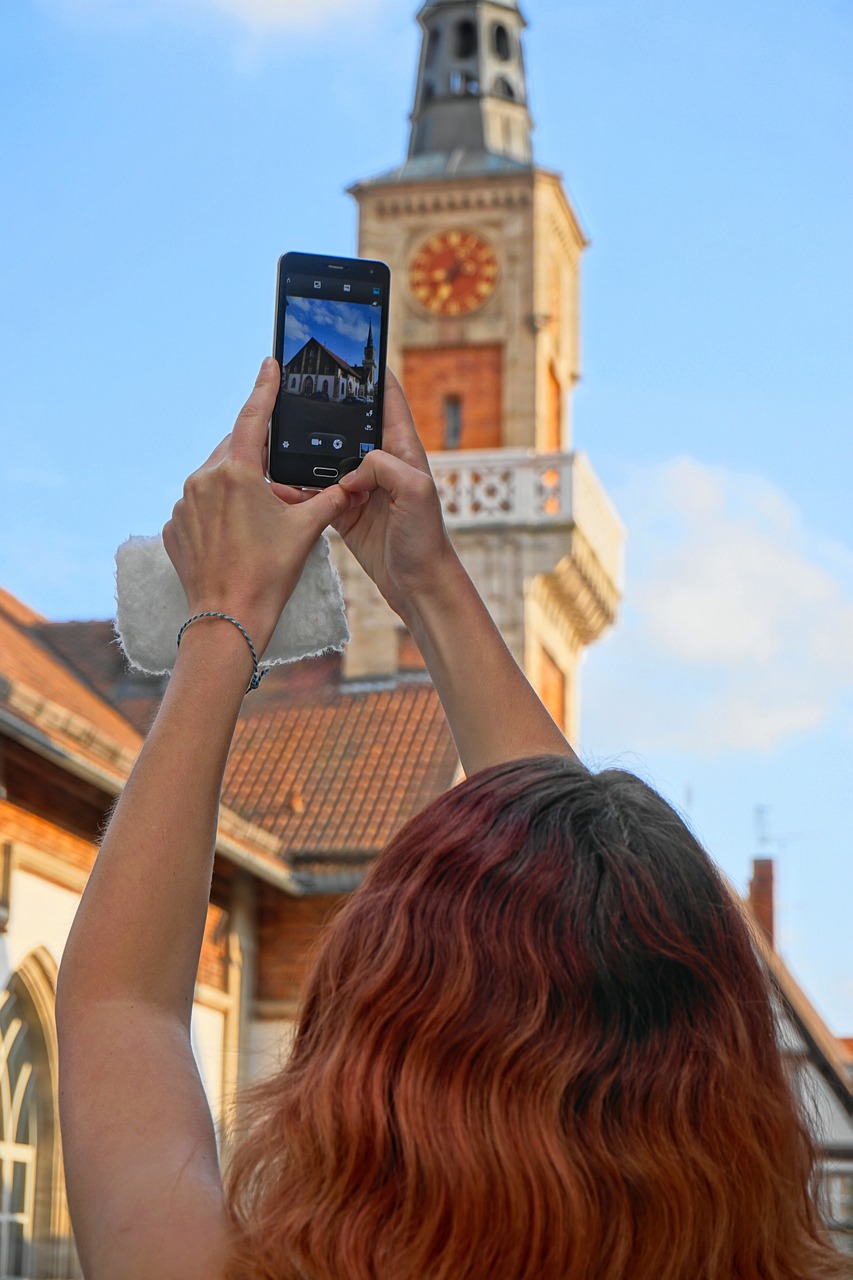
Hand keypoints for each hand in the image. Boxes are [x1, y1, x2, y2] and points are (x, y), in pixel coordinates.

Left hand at [162, 359, 363, 654]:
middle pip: (236, 448)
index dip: (265, 388)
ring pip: (218, 477)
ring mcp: (184, 503)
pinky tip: (241, 534)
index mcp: (237, 472)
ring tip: (267, 514)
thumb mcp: (306, 530)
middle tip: (284, 478)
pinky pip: (201, 504)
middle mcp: (204, 479)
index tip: (269, 364)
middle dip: (261, 456)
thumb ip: (328, 498)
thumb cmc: (268, 575)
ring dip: (243, 485)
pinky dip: (222, 509)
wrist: (228, 619)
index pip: (254, 417)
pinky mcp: (175, 526)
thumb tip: (352, 482)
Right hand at [274, 371, 457, 621]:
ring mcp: (361, 489)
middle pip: (350, 427)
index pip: (389, 402)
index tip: (354, 352)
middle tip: (300, 395)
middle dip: (327, 413)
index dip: (374, 376)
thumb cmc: (426, 539)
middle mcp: (382, 466)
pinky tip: (280, 485)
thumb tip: (351, 468)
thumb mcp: (415, 493)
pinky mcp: (344, 512)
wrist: (417, 585)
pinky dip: (299, 489)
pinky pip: (317, 492)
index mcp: (403, 452)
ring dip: (306, 455)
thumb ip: (386, 467)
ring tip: (281, 443)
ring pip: (327, 460)